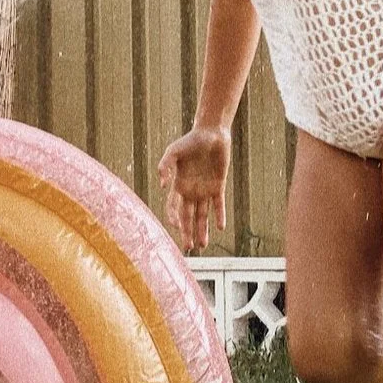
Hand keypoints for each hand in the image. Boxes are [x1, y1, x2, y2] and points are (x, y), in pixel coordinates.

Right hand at [157, 127, 230, 251]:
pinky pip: (218, 204)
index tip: (176, 227)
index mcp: (178, 185)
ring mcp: (205, 190)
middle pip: (188, 217)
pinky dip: (219, 215)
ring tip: (203, 245)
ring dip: (202, 230)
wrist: (211, 134)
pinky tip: (220, 227)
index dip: (174, 219)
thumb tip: (162, 186)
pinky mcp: (218, 186)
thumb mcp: (173, 151)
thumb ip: (164, 167)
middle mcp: (191, 191)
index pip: (174, 208)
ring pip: (203, 215)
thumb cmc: (190, 141)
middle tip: (188, 248)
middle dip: (187, 233)